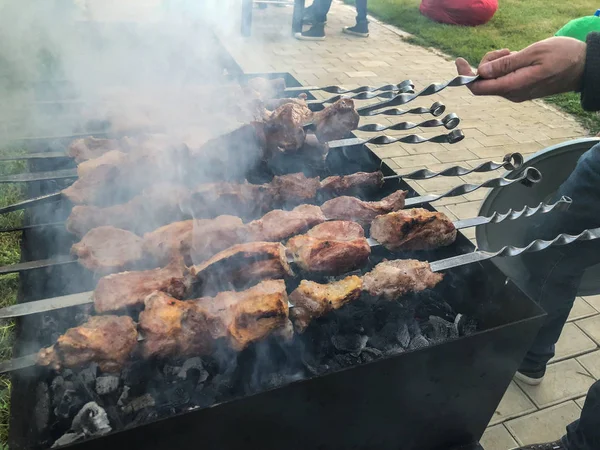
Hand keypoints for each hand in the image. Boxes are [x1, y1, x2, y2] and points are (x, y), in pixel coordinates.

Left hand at [455, 37, 585, 101]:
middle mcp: (511, 93)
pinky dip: (503, 66)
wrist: (584, 67)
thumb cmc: (562, 56)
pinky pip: (502, 78)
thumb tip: (481, 72)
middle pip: (483, 81)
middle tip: (504, 51)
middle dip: (486, 63)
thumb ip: (506, 64)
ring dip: (496, 63)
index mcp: (513, 86)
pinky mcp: (519, 88)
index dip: (465, 76)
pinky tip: (515, 57)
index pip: (478, 88)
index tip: (459, 61)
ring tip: (513, 52)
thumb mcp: (533, 53)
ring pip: (492, 79)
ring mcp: (515, 92)